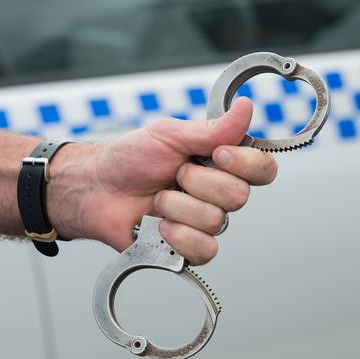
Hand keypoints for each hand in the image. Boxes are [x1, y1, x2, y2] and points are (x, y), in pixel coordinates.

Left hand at [47, 98, 276, 264]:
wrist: (97, 188)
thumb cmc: (129, 159)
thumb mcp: (169, 134)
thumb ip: (212, 129)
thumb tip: (246, 108)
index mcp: (221, 164)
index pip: (262, 169)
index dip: (244, 164)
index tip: (216, 154)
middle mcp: (218, 194)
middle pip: (239, 196)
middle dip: (197, 183)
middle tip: (173, 175)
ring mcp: (205, 223)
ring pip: (216, 221)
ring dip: (177, 207)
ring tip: (157, 200)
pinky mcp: (189, 248)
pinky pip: (204, 249)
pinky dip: (178, 235)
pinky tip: (160, 226)